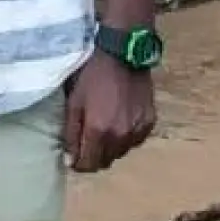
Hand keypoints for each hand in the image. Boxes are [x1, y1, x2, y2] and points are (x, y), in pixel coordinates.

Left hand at [62, 51, 155, 172]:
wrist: (122, 55)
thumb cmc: (91, 76)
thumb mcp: (73, 102)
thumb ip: (71, 133)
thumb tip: (70, 160)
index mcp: (99, 131)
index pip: (89, 165)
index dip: (79, 164)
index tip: (72, 158)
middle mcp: (121, 136)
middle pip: (106, 162)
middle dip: (93, 157)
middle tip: (84, 143)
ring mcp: (138, 130)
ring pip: (121, 153)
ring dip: (109, 149)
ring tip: (100, 131)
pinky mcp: (150, 122)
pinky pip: (135, 141)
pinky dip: (125, 138)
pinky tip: (117, 124)